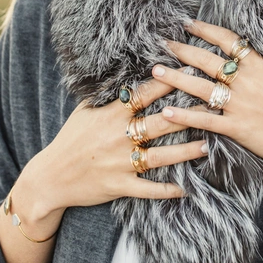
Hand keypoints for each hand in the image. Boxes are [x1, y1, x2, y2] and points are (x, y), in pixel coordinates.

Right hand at [18, 79, 207, 222]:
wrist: (50, 177)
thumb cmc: (69, 141)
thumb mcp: (84, 114)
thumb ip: (107, 99)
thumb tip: (129, 82)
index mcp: (110, 116)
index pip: (144, 95)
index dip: (167, 82)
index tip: (188, 72)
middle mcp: (118, 138)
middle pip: (159, 124)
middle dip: (187, 115)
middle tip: (211, 109)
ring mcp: (120, 164)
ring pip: (160, 156)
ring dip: (185, 151)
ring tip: (207, 145)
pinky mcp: (119, 186)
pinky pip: (148, 189)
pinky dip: (167, 190)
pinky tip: (186, 189)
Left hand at [152, 20, 262, 174]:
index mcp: (260, 65)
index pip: (227, 40)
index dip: (204, 29)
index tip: (187, 23)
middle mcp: (246, 82)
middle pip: (207, 60)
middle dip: (182, 50)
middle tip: (162, 43)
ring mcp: (240, 105)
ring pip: (200, 88)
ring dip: (175, 78)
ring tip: (155, 71)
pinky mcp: (236, 128)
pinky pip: (205, 120)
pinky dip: (185, 116)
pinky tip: (168, 111)